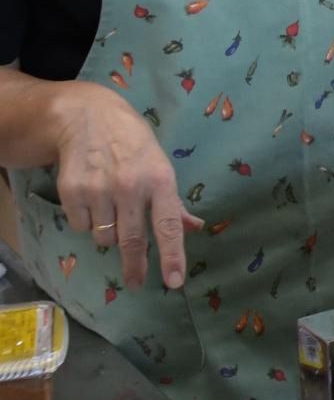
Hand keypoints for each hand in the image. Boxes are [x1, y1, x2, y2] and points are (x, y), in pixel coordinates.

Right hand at [45, 82, 203, 290]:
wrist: (89, 117)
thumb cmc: (134, 145)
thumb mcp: (162, 166)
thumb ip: (175, 202)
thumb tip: (195, 227)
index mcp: (160, 180)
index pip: (168, 226)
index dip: (172, 256)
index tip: (174, 282)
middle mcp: (130, 187)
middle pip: (132, 241)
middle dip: (135, 267)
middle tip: (137, 282)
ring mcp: (99, 190)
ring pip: (104, 238)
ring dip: (108, 234)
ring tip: (111, 209)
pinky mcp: (72, 191)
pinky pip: (80, 227)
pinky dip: (86, 222)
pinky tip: (91, 199)